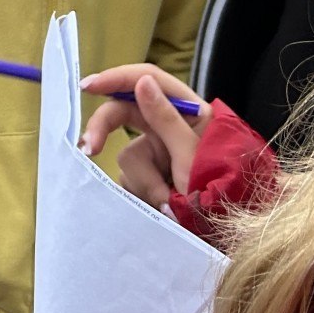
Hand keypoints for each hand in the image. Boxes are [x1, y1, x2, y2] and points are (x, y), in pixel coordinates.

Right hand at [79, 64, 209, 209]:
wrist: (224, 234)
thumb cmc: (220, 191)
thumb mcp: (192, 155)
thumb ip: (166, 119)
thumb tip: (142, 82)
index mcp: (188, 110)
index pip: (148, 79)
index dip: (117, 78)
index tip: (89, 87)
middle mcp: (170, 125)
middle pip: (125, 112)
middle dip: (105, 130)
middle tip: (89, 149)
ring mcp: (159, 150)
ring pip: (129, 155)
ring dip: (145, 181)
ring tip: (169, 202)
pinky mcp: (151, 174)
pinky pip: (130, 177)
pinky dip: (145, 193)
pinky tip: (165, 205)